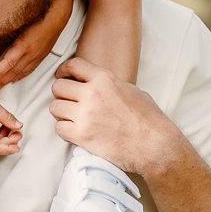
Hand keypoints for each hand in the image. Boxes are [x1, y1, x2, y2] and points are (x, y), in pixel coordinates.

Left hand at [0, 12, 59, 92]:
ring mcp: (38, 55)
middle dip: (2, 81)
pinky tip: (16, 78)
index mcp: (25, 44)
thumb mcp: (20, 22)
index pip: (10, 62)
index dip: (0, 71)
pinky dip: (21, 75)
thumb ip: (7, 31)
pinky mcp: (41, 55)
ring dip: (10, 80)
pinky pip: (29, 69)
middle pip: (14, 71)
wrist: (57, 15)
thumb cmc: (39, 14)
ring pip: (22, 72)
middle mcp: (32, 52)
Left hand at [49, 57, 185, 176]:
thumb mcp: (132, 91)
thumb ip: (110, 85)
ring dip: (62, 113)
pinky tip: (76, 133)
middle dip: (62, 95)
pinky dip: (65, 131)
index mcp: (106, 79)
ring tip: (73, 119)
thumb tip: (98, 84)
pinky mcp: (82, 135)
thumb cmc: (149, 121)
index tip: (62, 75)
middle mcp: (92, 94)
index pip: (74, 65)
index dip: (64, 70)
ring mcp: (85, 115)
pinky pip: (59, 128)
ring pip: (55, 107)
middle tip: (68, 102)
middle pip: (58, 87)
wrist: (155, 146)